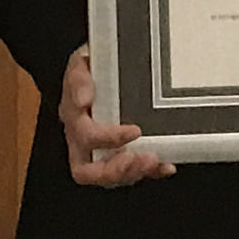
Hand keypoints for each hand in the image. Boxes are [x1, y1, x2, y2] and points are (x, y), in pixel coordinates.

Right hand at [59, 46, 174, 188]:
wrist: (100, 65)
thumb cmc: (91, 66)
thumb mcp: (82, 61)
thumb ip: (78, 78)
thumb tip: (83, 99)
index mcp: (73, 117)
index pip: (85, 137)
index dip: (107, 139)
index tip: (134, 131)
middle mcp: (82, 139)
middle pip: (88, 171)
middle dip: (115, 171)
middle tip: (141, 159)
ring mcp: (99, 150)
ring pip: (109, 177)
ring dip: (133, 172)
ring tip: (153, 160)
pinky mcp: (119, 153)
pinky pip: (133, 171)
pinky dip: (151, 172)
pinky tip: (166, 165)